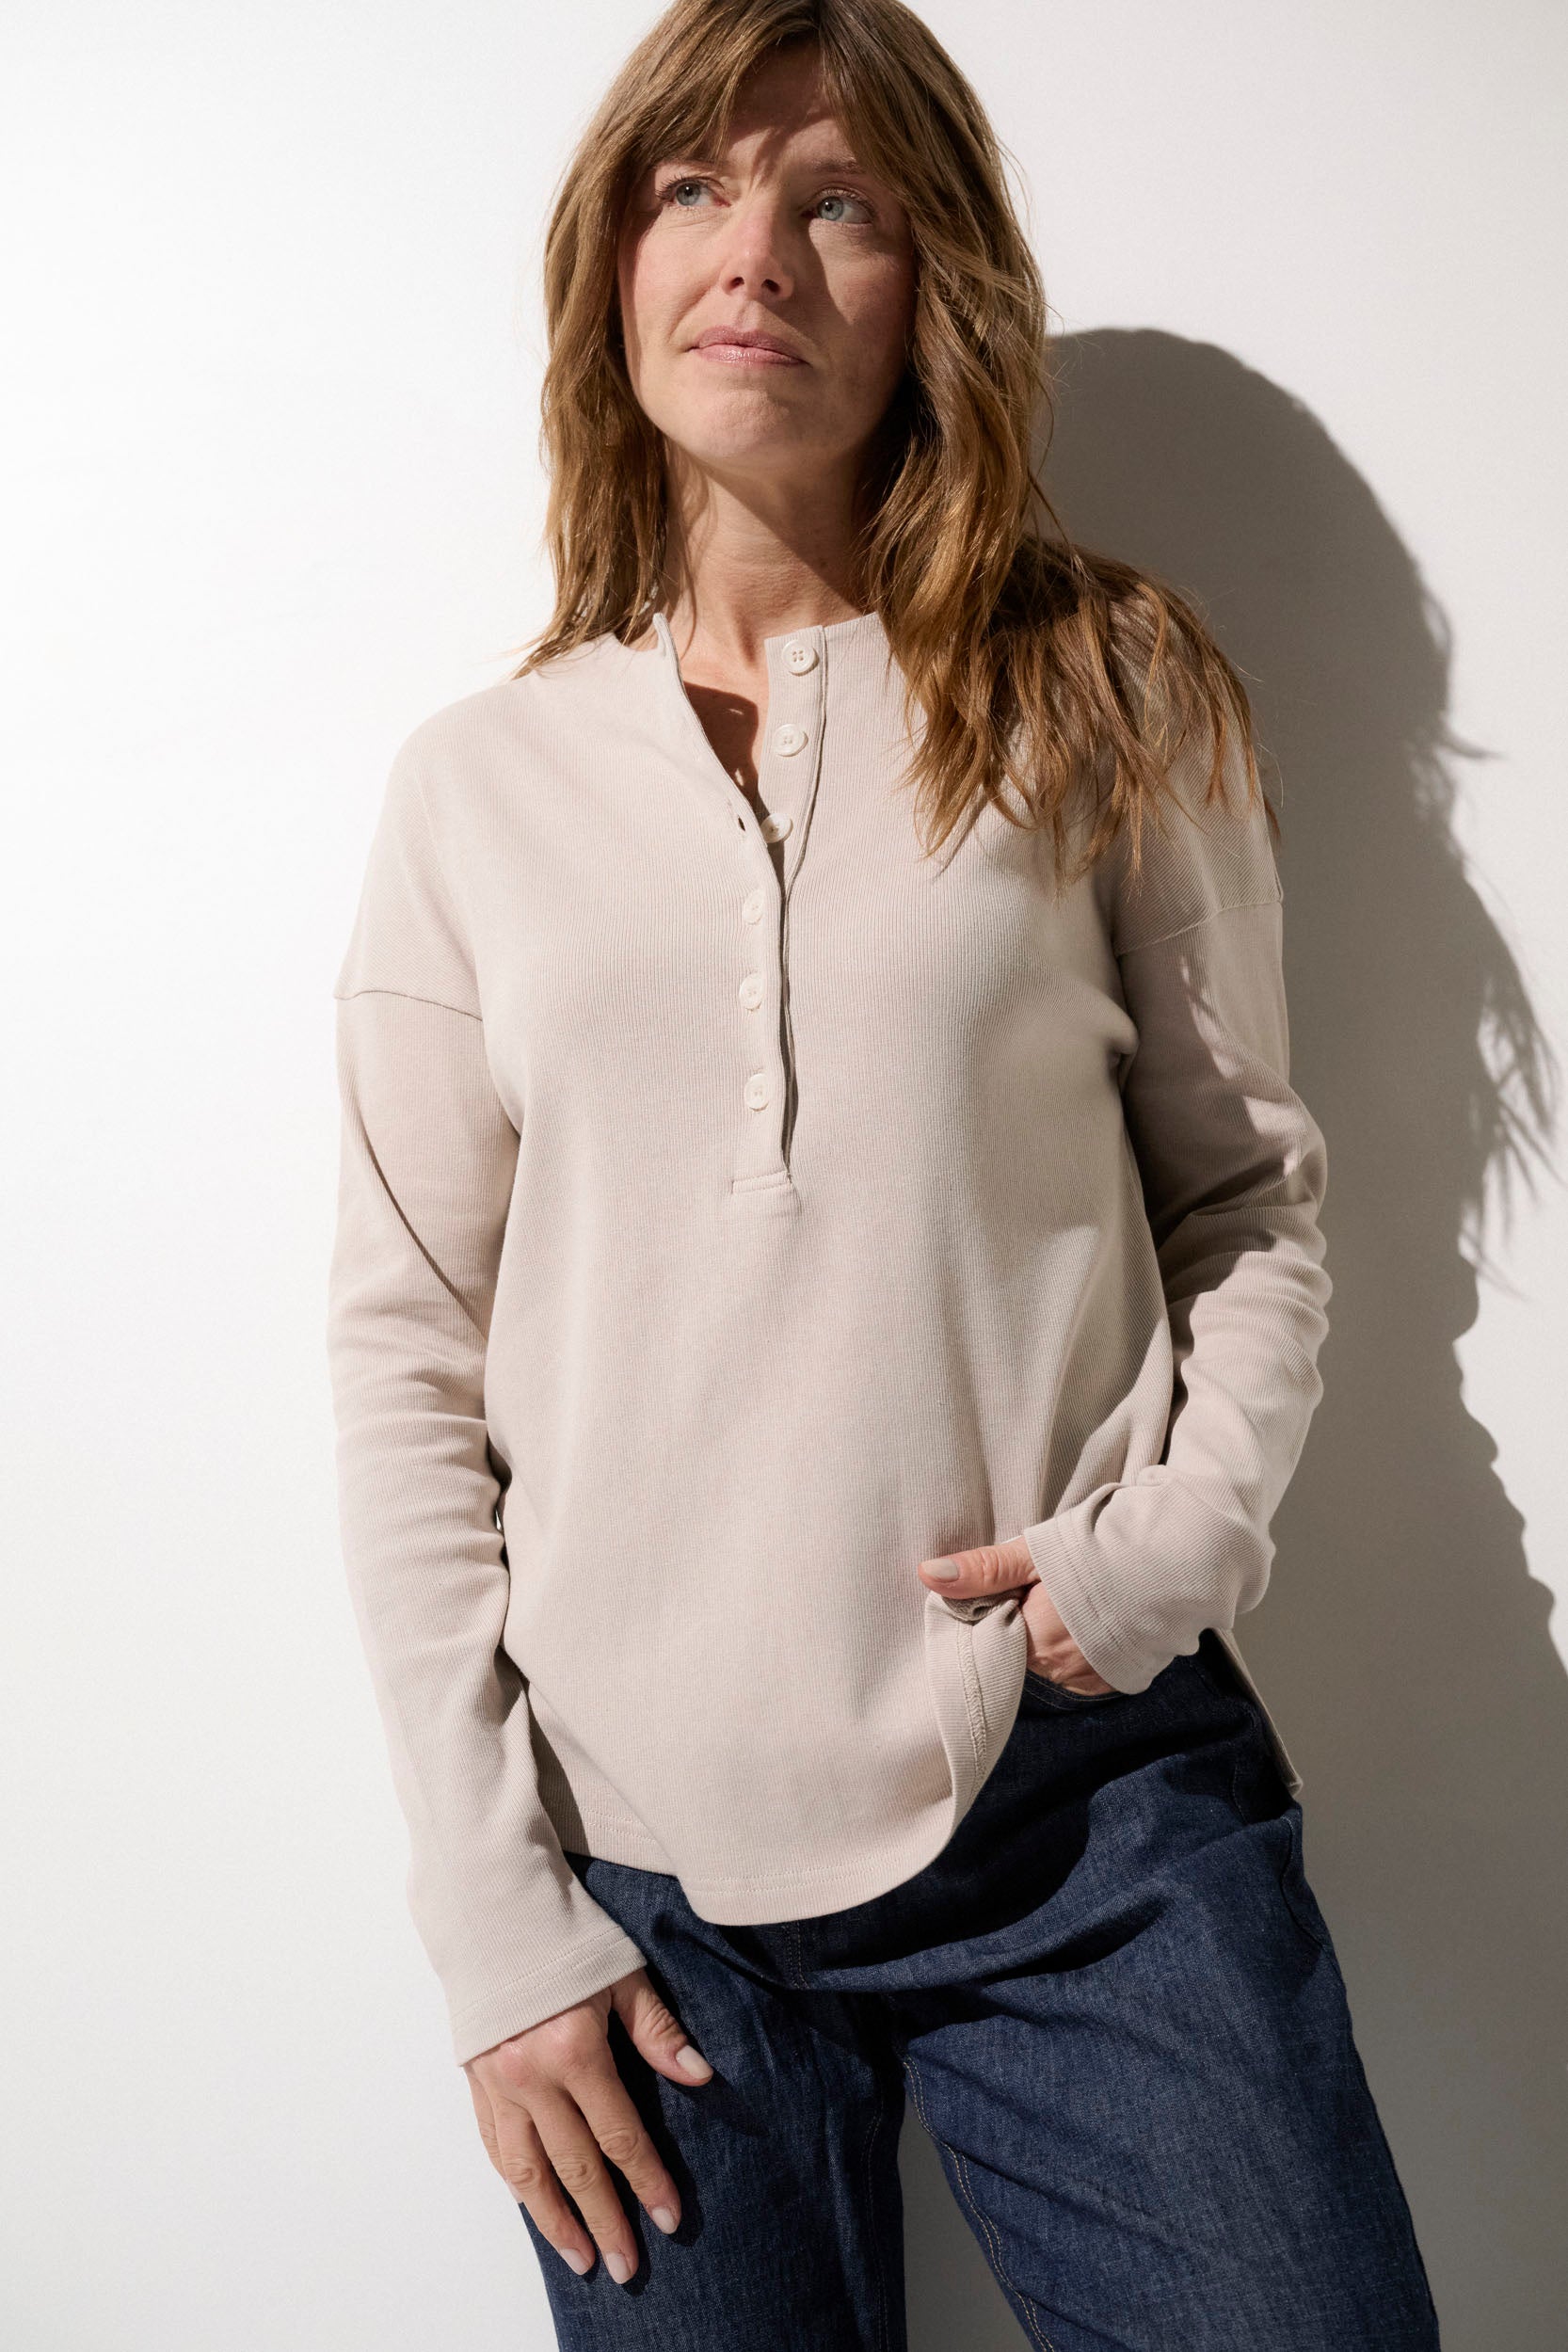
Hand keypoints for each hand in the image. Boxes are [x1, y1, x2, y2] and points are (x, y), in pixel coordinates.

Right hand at [464, 1964, 713, 2283]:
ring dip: (555, 2220)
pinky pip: (495, 2145)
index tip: (670, 2220)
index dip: (647, 2181)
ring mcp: (498, 2082)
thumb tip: (699, 2077)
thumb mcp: (621, 1972)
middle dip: (604, 2220)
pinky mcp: (475, 2080)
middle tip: (628, 2266)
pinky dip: (516, 2182)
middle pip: (574, 2166)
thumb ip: (657, 2031)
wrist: (492, 1905)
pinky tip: (534, 2206)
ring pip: (526, 2170)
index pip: (619, 2134)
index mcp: (574, 2048)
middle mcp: (532, 2076)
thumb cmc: (563, 1932)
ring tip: (580, 2257)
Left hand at [917, 1535, 1115, 1695]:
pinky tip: (1095, 1618)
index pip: (991, 1639)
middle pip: (1022, 1651)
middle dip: (1026, 1622)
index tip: (1008, 1588)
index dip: (996, 1612)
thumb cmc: (1107, 1545)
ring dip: (1056, 1635)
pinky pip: (1086, 1670)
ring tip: (1076, 1595)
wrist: (1185, 1553)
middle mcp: (1063, 1671)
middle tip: (1048, 1584)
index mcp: (1034, 1642)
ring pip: (1054, 1661)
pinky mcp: (1124, 1676)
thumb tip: (928, 1574)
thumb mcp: (1038, 1550)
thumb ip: (985, 1569)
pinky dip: (1084, 1648)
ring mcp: (1096, 1677)